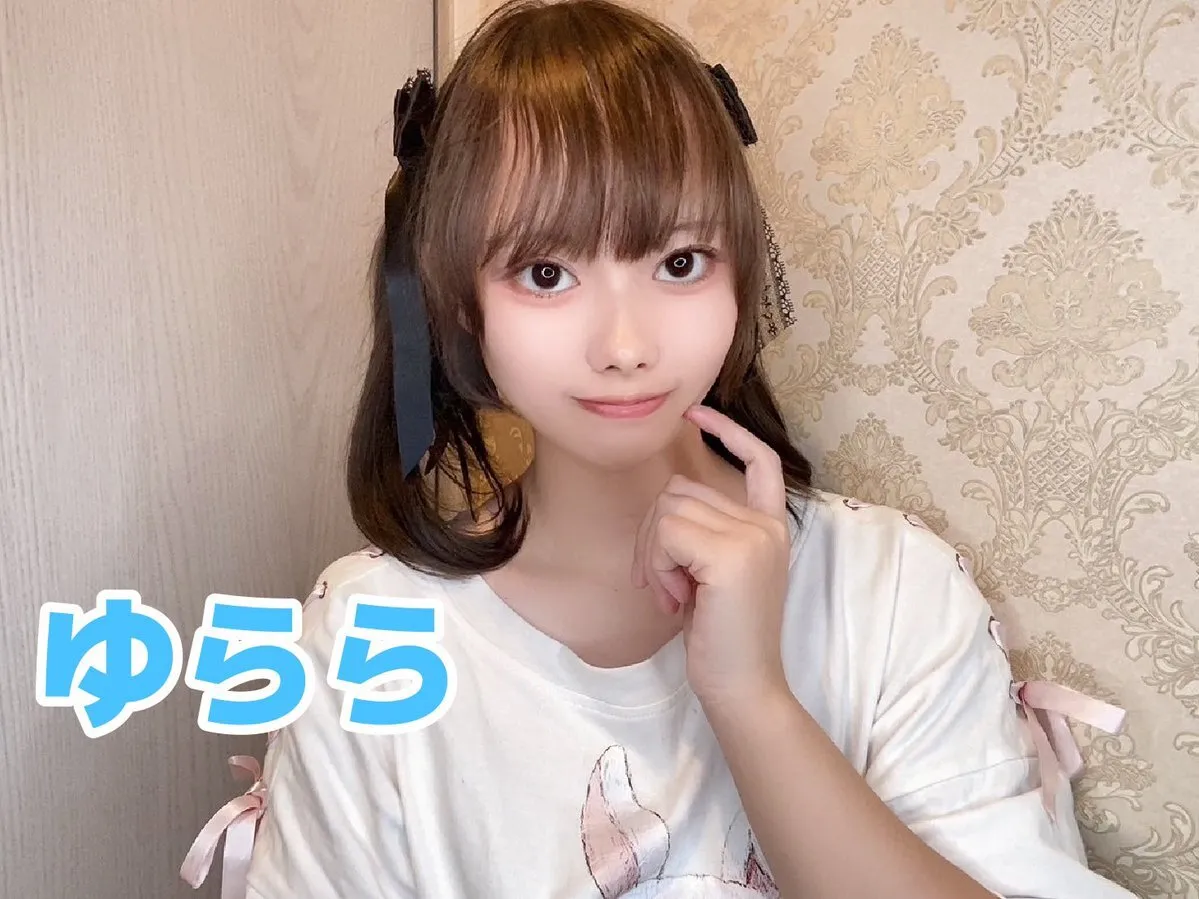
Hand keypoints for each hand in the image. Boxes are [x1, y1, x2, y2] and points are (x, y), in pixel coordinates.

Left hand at [631, 404, 791, 710]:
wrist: (743, 686)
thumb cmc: (721, 638)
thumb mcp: (715, 574)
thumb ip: (705, 533)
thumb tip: (667, 503)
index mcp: (770, 527)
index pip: (760, 460)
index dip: (729, 432)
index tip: (696, 415)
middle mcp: (766, 525)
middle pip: (679, 489)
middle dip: (654, 535)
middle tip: (667, 585)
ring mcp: (752, 536)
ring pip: (667, 510)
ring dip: (653, 555)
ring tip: (675, 595)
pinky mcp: (731, 555)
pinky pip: (666, 534)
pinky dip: (656, 565)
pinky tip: (677, 600)